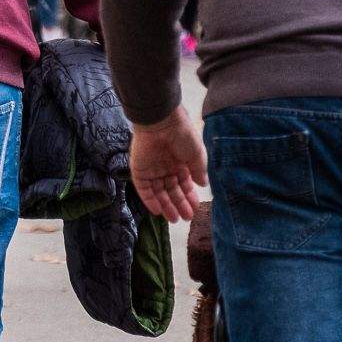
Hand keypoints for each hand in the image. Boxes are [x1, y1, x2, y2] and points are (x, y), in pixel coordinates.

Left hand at [130, 107, 208, 222]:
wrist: (162, 123)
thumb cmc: (183, 135)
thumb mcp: (196, 154)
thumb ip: (198, 171)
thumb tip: (203, 185)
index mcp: (179, 162)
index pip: (183, 184)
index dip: (189, 196)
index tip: (195, 208)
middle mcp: (165, 167)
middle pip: (171, 190)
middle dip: (179, 204)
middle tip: (186, 218)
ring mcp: (151, 169)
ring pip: (159, 192)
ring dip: (166, 206)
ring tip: (175, 219)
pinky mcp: (139, 170)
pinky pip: (144, 189)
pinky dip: (150, 200)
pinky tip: (158, 211)